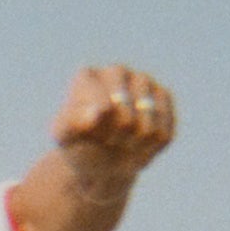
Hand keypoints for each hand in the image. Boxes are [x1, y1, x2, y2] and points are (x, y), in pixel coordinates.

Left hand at [50, 65, 175, 187]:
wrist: (100, 158)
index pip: (103, 109)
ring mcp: (143, 81)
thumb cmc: (79, 145)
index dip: (98, 133)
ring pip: (149, 126)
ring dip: (135, 145)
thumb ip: (73, 123)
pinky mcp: (164, 96)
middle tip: (107, 141)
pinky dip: (150, 148)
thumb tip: (101, 111)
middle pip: (127, 119)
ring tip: (122, 142)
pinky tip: (138, 143)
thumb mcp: (66, 138)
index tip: (89, 136)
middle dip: (116, 140)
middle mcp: (116, 72)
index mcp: (87, 77)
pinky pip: (164, 133)